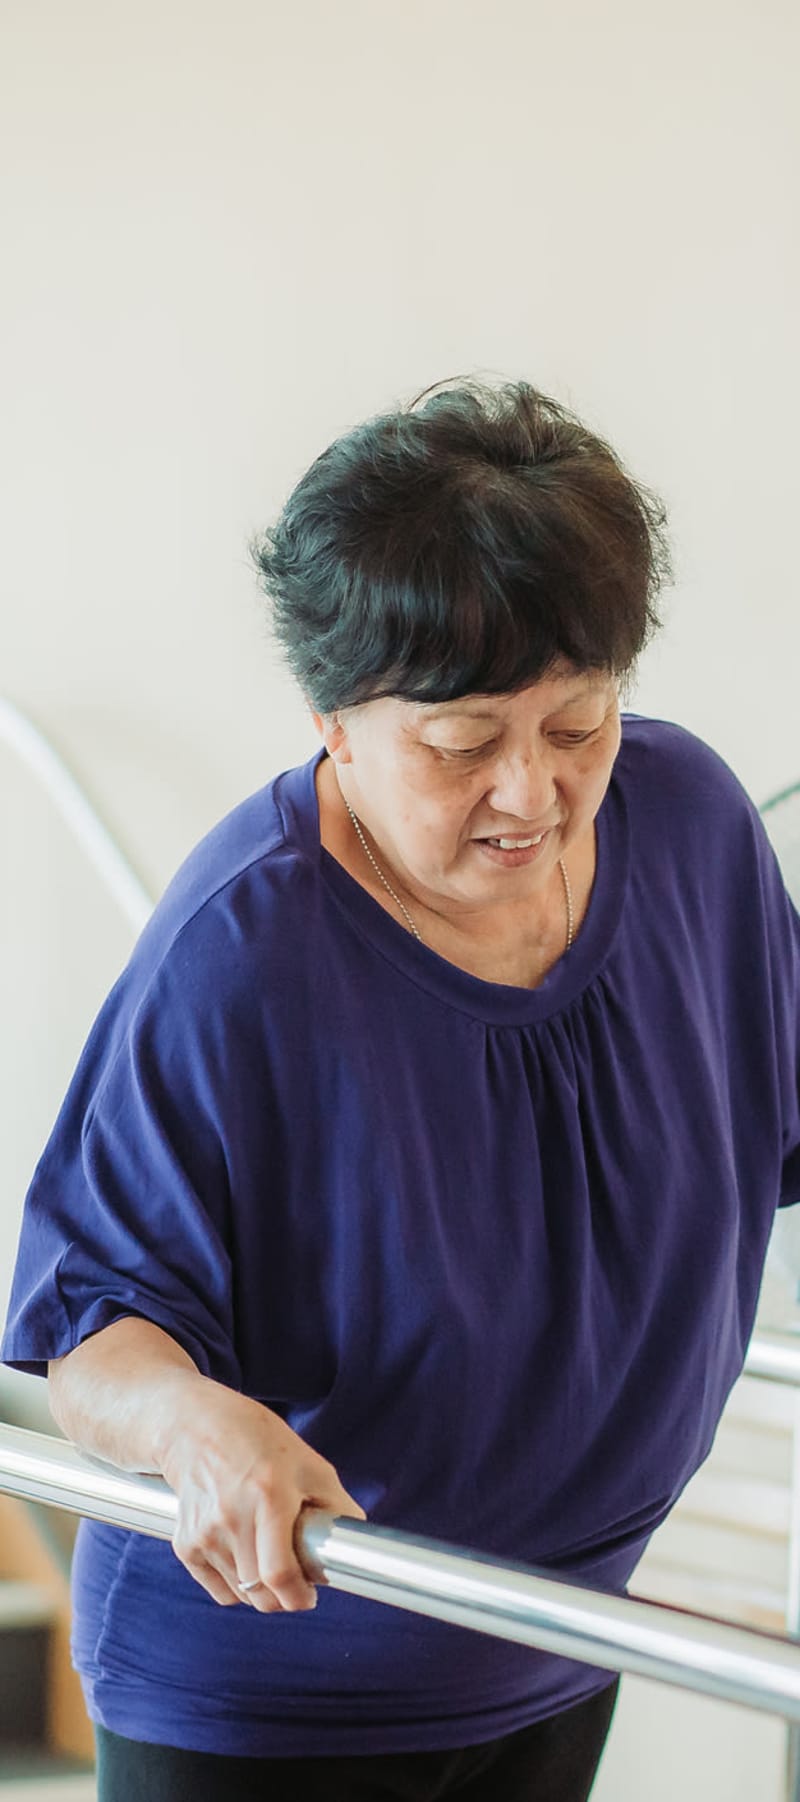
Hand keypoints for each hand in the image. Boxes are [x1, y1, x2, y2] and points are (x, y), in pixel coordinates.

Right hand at [159, 1374, 365, 1612]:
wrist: (193, 1425)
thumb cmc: (256, 1439)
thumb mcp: (308, 1462)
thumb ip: (336, 1504)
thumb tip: (353, 1545)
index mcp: (269, 1495)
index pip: (279, 1573)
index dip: (298, 1596)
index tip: (309, 1594)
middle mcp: (232, 1516)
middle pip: (260, 1592)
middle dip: (284, 1597)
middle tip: (295, 1578)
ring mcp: (204, 1532)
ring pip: (241, 1594)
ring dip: (262, 1590)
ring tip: (269, 1556)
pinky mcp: (185, 1543)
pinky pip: (220, 1590)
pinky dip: (237, 1585)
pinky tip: (245, 1556)